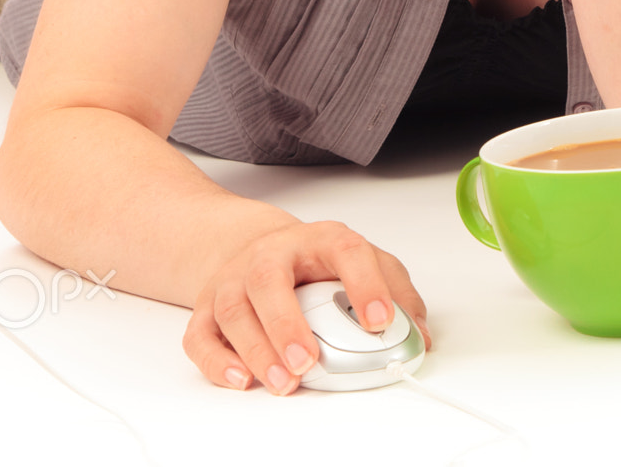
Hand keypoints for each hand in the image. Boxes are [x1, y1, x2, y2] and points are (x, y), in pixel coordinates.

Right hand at [182, 219, 430, 394]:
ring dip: (256, 350)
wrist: (263, 248)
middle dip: (286, 324)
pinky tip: (242, 379)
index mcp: (322, 239)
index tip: (380, 322)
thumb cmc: (319, 262)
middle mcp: (272, 254)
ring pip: (232, 310)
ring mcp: (234, 278)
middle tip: (308, 362)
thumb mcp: (367, 264)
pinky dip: (216, 361)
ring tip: (285, 381)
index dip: (366, 285)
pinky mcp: (206, 306)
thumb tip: (419, 336)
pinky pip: (200, 334)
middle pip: (268, 279)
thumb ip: (398, 295)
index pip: (346, 251)